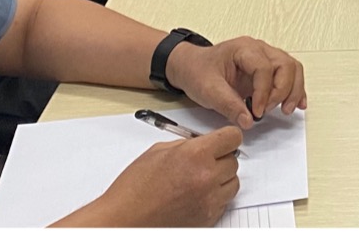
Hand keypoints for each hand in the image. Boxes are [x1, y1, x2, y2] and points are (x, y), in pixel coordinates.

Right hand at [79, 124, 239, 224]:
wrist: (125, 220)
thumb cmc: (134, 189)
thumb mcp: (158, 152)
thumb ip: (187, 145)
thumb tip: (203, 143)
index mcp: (195, 155)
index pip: (232, 138)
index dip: (227, 137)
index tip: (224, 140)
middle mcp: (206, 177)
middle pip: (234, 161)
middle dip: (221, 159)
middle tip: (204, 162)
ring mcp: (209, 200)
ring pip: (233, 183)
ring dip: (221, 180)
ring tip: (199, 180)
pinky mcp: (208, 218)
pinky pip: (224, 202)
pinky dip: (215, 198)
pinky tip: (196, 195)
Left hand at [168, 35, 309, 124]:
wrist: (191, 66)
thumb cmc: (198, 71)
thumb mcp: (208, 90)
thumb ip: (228, 105)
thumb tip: (248, 121)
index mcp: (243, 49)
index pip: (264, 68)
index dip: (263, 92)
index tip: (257, 112)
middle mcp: (259, 50)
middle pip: (285, 65)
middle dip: (282, 91)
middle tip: (269, 111)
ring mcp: (266, 58)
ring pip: (292, 68)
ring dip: (293, 90)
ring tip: (286, 110)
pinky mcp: (268, 70)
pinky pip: (290, 75)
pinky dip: (296, 89)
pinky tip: (298, 103)